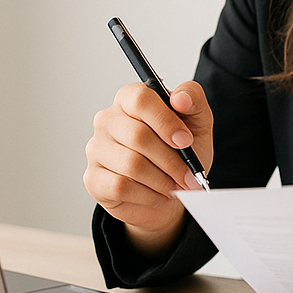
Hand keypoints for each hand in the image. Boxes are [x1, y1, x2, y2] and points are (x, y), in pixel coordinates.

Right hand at [83, 81, 213, 257]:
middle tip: (190, 174)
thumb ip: (194, 98)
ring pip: (131, 164)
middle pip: (138, 136)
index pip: (140, 99)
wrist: (174, 188)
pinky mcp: (94, 178)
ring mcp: (97, 149)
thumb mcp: (198, 120)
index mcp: (130, 98)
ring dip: (162, 180)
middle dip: (171, 160)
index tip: (186, 141)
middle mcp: (108, 120)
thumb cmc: (182, 150)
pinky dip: (149, 195)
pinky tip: (159, 194)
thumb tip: (180, 98)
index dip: (166, 121)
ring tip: (176, 185)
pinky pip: (121, 187)